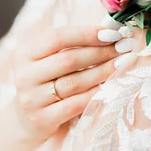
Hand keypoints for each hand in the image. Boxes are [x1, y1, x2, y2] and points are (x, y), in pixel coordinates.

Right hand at [13, 25, 121, 141]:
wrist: (26, 119)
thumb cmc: (46, 81)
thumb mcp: (48, 59)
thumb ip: (72, 45)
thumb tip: (111, 31)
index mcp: (26, 54)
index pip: (58, 38)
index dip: (87, 34)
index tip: (113, 33)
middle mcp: (25, 75)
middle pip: (69, 60)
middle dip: (101, 52)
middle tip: (125, 47)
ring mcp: (32, 99)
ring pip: (75, 82)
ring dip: (103, 71)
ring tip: (123, 63)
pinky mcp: (43, 119)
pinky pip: (76, 105)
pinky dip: (95, 94)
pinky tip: (111, 86)